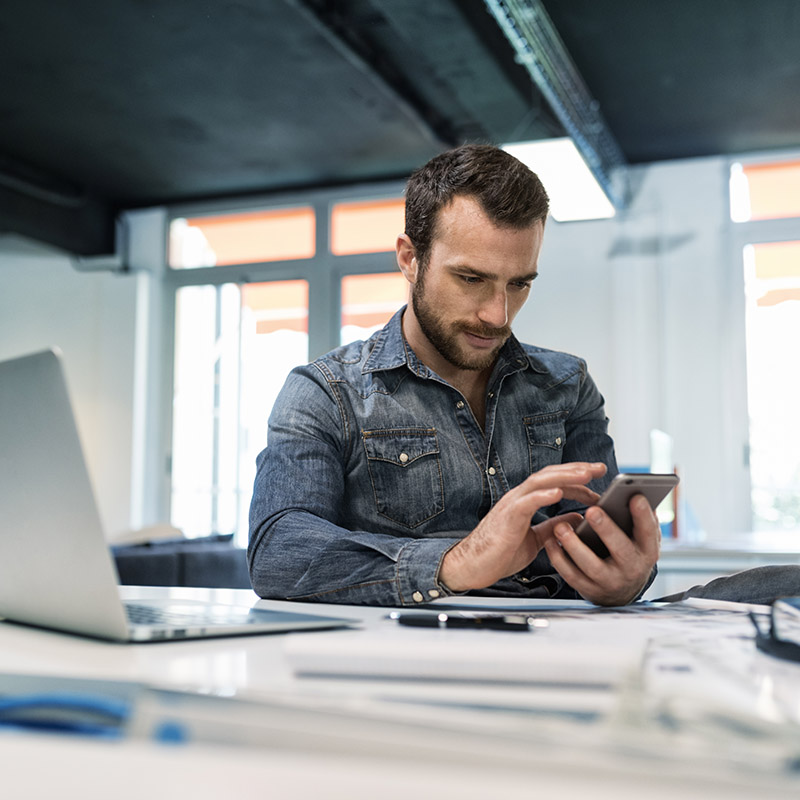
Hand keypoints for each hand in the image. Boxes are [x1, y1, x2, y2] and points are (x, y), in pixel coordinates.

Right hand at [439, 462, 606, 591]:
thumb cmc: (500, 553)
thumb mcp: (536, 540)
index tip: (597, 484)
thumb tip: (577, 519)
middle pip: (550, 475)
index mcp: (525, 502)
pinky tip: (559, 493)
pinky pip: (526, 502)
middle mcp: (518, 497)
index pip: (554, 483)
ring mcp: (511, 504)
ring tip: (586, 475)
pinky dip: (542, 495)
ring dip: (564, 477)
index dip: (577, 482)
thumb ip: (554, 527)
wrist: (474, 566)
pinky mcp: (507, 517)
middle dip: (576, 470)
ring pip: (539, 482)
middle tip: (600, 468)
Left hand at [544, 493, 660, 605]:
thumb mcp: (640, 538)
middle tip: (592, 510)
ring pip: (592, 566)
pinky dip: (559, 558)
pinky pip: (571, 575)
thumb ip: (639, 518)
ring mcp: (609, 582)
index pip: (649, 532)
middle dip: (607, 529)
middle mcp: (631, 569)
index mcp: (646, 551)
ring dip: (574, 546)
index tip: (635, 496)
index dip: (644, 515)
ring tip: (561, 527)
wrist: (620, 592)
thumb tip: (634, 491)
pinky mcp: (589, 590)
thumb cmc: (629, 552)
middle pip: (621, 550)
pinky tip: (550, 541)